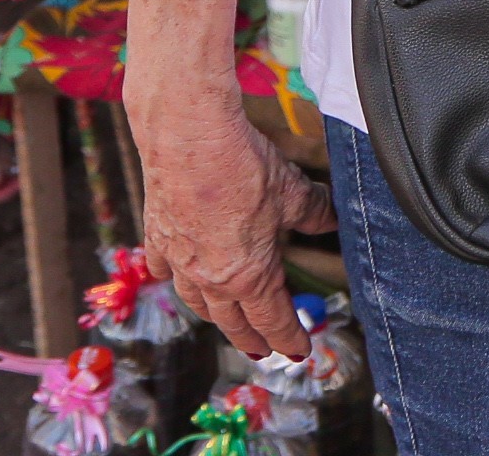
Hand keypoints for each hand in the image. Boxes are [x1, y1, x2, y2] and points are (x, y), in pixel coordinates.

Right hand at [132, 95, 333, 361]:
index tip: (299, 350)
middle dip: (251, 339)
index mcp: (249, 277)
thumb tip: (331, 220)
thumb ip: (315, 213)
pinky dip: (173, 278)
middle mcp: (210, 278)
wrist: (188, 137)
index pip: (273, 320)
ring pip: (196, 302)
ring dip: (214, 317)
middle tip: (263, 350)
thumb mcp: (293, 192)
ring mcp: (179, 260)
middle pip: (232, 322)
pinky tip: (175, 277)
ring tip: (224, 321)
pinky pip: (164, 269)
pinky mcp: (157, 236)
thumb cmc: (242, 167)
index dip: (288, 338)